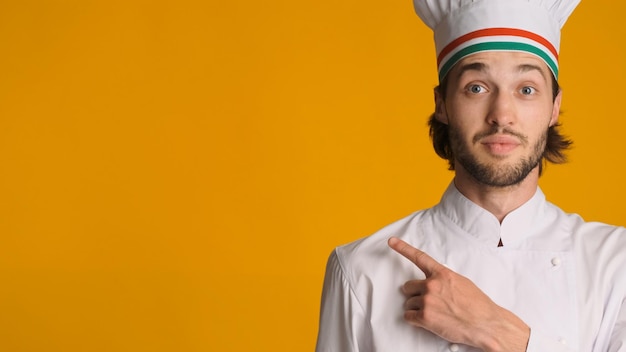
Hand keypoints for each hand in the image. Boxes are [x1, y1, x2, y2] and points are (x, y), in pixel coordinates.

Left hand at [387, 237, 528, 351]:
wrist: (485, 324)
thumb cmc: (477, 305)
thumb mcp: (461, 283)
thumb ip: (444, 279)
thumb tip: (435, 281)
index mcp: (442, 274)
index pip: (419, 257)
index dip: (403, 248)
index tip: (391, 241)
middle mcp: (432, 284)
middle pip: (408, 286)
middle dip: (415, 294)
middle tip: (428, 302)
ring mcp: (427, 300)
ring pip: (408, 303)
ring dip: (417, 308)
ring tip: (435, 313)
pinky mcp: (425, 317)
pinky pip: (408, 316)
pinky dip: (415, 320)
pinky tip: (429, 321)